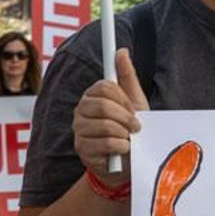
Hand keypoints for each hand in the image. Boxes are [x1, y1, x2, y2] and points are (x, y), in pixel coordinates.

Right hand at [73, 50, 149, 187]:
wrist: (127, 164)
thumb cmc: (130, 131)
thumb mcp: (134, 103)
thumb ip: (127, 77)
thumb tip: (122, 51)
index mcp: (92, 97)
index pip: (104, 87)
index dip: (123, 98)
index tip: (133, 109)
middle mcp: (80, 112)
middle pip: (102, 105)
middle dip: (125, 117)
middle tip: (135, 126)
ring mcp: (79, 131)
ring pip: (105, 126)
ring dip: (125, 134)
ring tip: (128, 139)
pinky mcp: (82, 149)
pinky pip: (107, 143)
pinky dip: (122, 147)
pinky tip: (122, 150)